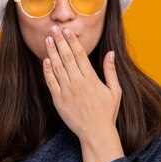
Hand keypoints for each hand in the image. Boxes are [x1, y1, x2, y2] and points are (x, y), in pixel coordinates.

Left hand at [43, 25, 121, 140]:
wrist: (96, 133)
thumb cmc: (107, 113)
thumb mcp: (115, 91)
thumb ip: (110, 71)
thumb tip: (111, 53)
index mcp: (92, 79)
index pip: (80, 55)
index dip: (72, 41)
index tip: (67, 30)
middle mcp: (79, 83)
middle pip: (67, 57)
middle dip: (60, 41)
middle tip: (53, 28)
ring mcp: (67, 91)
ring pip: (57, 67)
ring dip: (52, 52)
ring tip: (48, 39)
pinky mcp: (59, 100)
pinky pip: (51, 83)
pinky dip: (47, 71)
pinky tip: (45, 60)